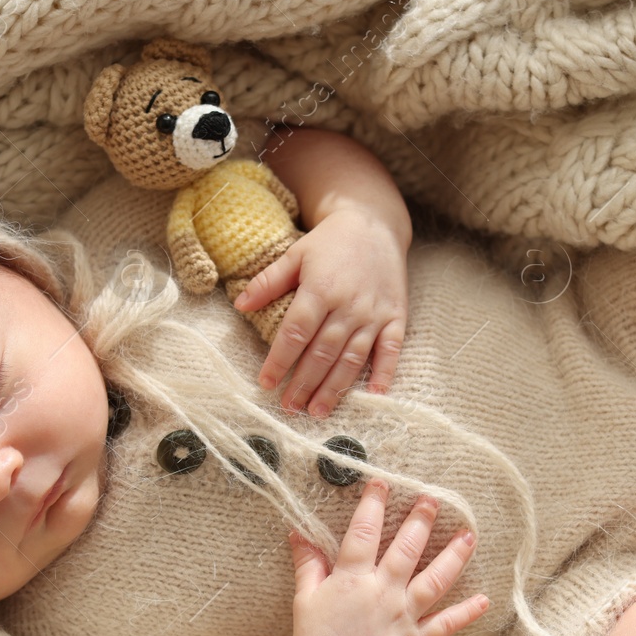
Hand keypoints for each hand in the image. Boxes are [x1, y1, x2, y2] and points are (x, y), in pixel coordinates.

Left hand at [233, 207, 407, 417]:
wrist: (375, 223)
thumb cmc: (330, 242)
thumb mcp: (295, 254)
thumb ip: (268, 281)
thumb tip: (239, 304)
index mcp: (320, 290)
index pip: (295, 333)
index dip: (279, 360)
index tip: (265, 383)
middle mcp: (348, 306)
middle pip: (322, 353)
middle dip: (304, 383)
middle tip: (289, 407)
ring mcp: (374, 314)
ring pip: (352, 358)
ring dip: (335, 388)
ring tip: (317, 411)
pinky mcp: (396, 317)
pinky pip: (391, 350)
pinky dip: (384, 373)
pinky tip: (373, 395)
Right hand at [284, 479, 488, 635]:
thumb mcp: (305, 598)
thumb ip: (308, 564)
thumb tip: (298, 533)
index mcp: (352, 579)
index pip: (363, 533)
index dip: (373, 505)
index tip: (382, 484)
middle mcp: (381, 593)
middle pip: (406, 549)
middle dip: (421, 521)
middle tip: (434, 499)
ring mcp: (401, 616)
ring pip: (433, 581)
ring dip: (453, 557)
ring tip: (469, 535)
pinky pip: (444, 625)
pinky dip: (465, 613)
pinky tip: (484, 599)